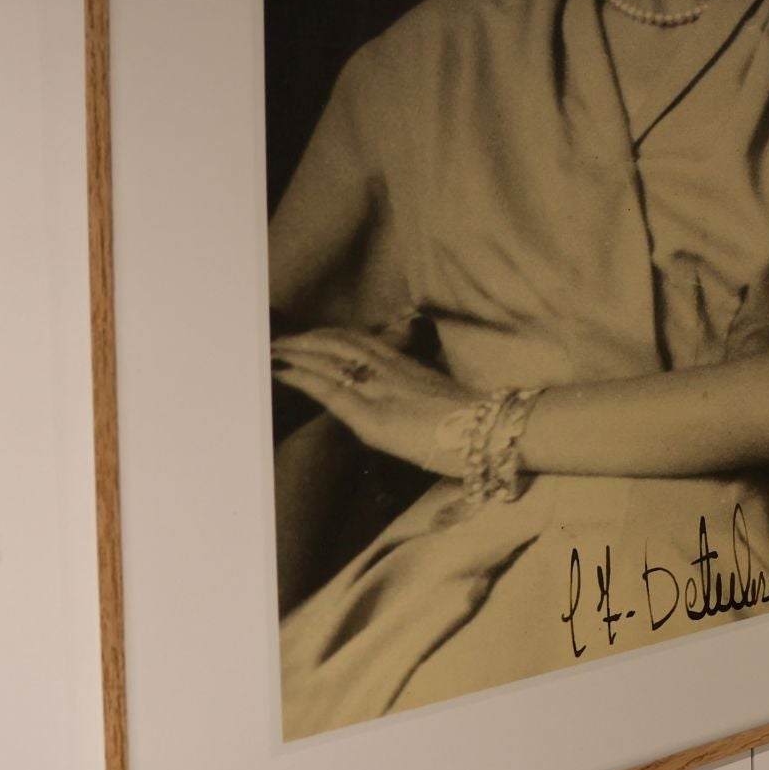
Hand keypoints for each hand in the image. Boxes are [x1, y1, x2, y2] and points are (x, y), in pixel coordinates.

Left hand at [272, 327, 481, 475]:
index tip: (313, 335)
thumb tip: (416, 407)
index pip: (365, 343)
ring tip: (273, 350)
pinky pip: (330, 389)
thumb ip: (426, 398)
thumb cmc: (482, 428)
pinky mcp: (373, 416)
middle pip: (343, 343)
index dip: (334, 337)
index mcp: (412, 369)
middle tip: (281, 339)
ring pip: (330, 359)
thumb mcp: (451, 403)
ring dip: (297, 351)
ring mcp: (383, 391)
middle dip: (309, 339)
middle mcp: (394, 372)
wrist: (495, 434)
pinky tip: (282, 372)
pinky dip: (302, 377)